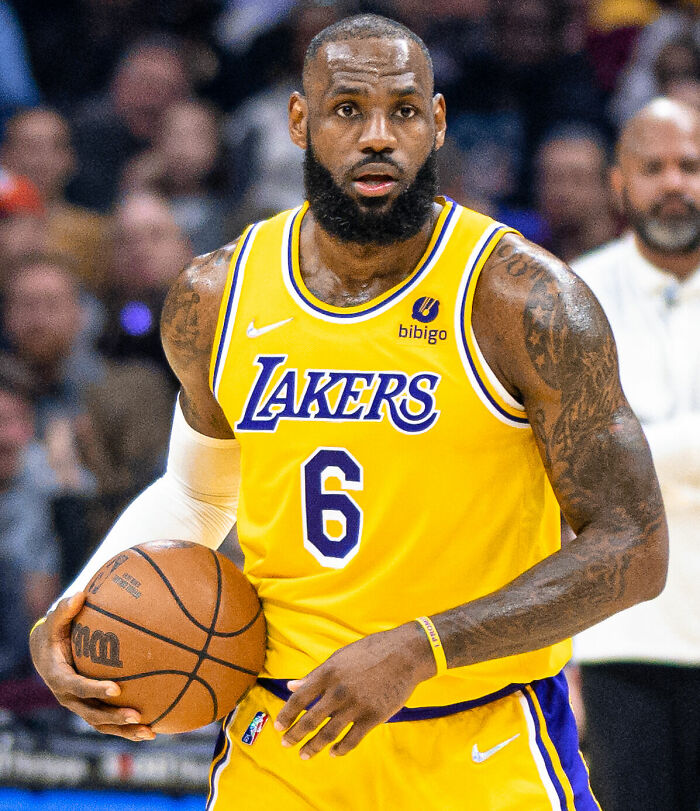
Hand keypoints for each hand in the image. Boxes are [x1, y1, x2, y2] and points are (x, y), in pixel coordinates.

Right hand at [29, 592, 154, 741]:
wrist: (45, 652)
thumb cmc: (55, 631)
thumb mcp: (56, 620)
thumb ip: (66, 609)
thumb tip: (80, 595)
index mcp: (60, 677)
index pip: (78, 687)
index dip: (96, 689)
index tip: (117, 688)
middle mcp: (68, 697)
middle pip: (92, 713)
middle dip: (114, 717)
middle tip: (138, 716)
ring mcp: (79, 706)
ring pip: (102, 724)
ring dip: (124, 730)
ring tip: (150, 732)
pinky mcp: (89, 707)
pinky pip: (108, 722)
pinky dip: (127, 727)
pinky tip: (153, 726)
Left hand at [274, 622, 434, 758]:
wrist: (404, 654)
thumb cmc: (370, 652)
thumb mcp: (339, 657)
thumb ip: (315, 674)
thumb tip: (291, 686)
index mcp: (328, 673)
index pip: (300, 698)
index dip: (286, 714)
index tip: (278, 727)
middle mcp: (338, 691)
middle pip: (310, 720)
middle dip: (295, 735)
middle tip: (286, 745)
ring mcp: (356, 705)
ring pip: (328, 733)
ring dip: (313, 747)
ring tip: (304, 755)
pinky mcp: (373, 717)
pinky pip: (352, 739)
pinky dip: (340, 749)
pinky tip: (333, 752)